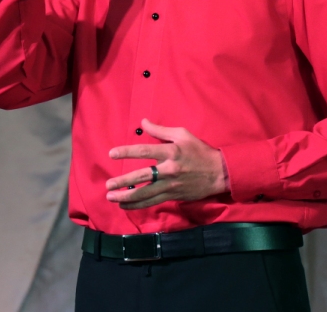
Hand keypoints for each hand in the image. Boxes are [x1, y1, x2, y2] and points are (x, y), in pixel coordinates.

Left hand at [105, 119, 227, 209]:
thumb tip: (143, 122)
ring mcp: (171, 185)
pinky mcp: (173, 196)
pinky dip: (137, 205)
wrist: (218, 173)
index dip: (127, 152)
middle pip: (142, 176)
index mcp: (171, 151)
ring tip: (111, 197)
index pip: (145, 151)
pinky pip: (152, 202)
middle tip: (108, 184)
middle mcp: (169, 169)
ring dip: (127, 197)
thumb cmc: (199, 151)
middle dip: (123, 181)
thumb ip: (161, 130)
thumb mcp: (182, 134)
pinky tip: (125, 205)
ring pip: (145, 193)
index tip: (112, 154)